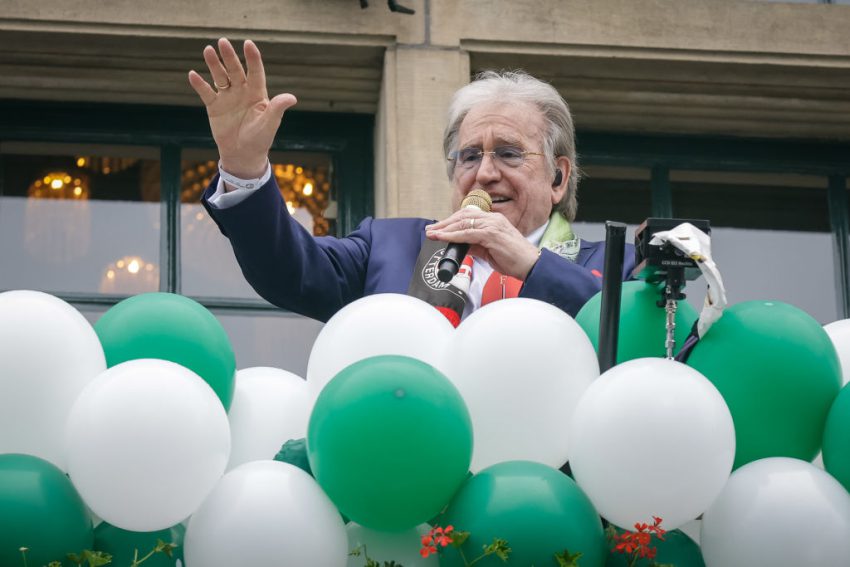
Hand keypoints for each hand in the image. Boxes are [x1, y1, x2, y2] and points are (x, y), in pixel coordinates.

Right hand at [188, 38, 296, 179]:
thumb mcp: (270, 124)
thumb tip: (292, 98)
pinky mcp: (214, 106)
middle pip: (235, 70)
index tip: (248, 44)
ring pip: (220, 76)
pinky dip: (199, 84)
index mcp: (257, 94)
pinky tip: (192, 74)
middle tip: (223, 42)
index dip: (252, 58)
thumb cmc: (260, 139)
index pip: (256, 72)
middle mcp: (242, 91)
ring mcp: (227, 97)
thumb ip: (277, 108)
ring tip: (207, 50)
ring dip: (213, 64)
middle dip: (229, 56)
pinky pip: (206, 92)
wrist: (243, 155)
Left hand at [426, 210, 539, 279]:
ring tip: (432, 233)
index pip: (469, 215)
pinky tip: (442, 237)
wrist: (531, 265)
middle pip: (463, 216)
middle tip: (431, 229)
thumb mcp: (490, 251)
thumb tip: (460, 246)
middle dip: (445, 222)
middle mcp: (493, 219)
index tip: (439, 228)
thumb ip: (476, 246)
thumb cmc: (513, 259)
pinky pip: (467, 233)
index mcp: (494, 220)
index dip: (452, 221)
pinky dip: (452, 235)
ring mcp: (493, 225)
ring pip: (463, 223)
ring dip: (445, 228)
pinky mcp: (492, 234)